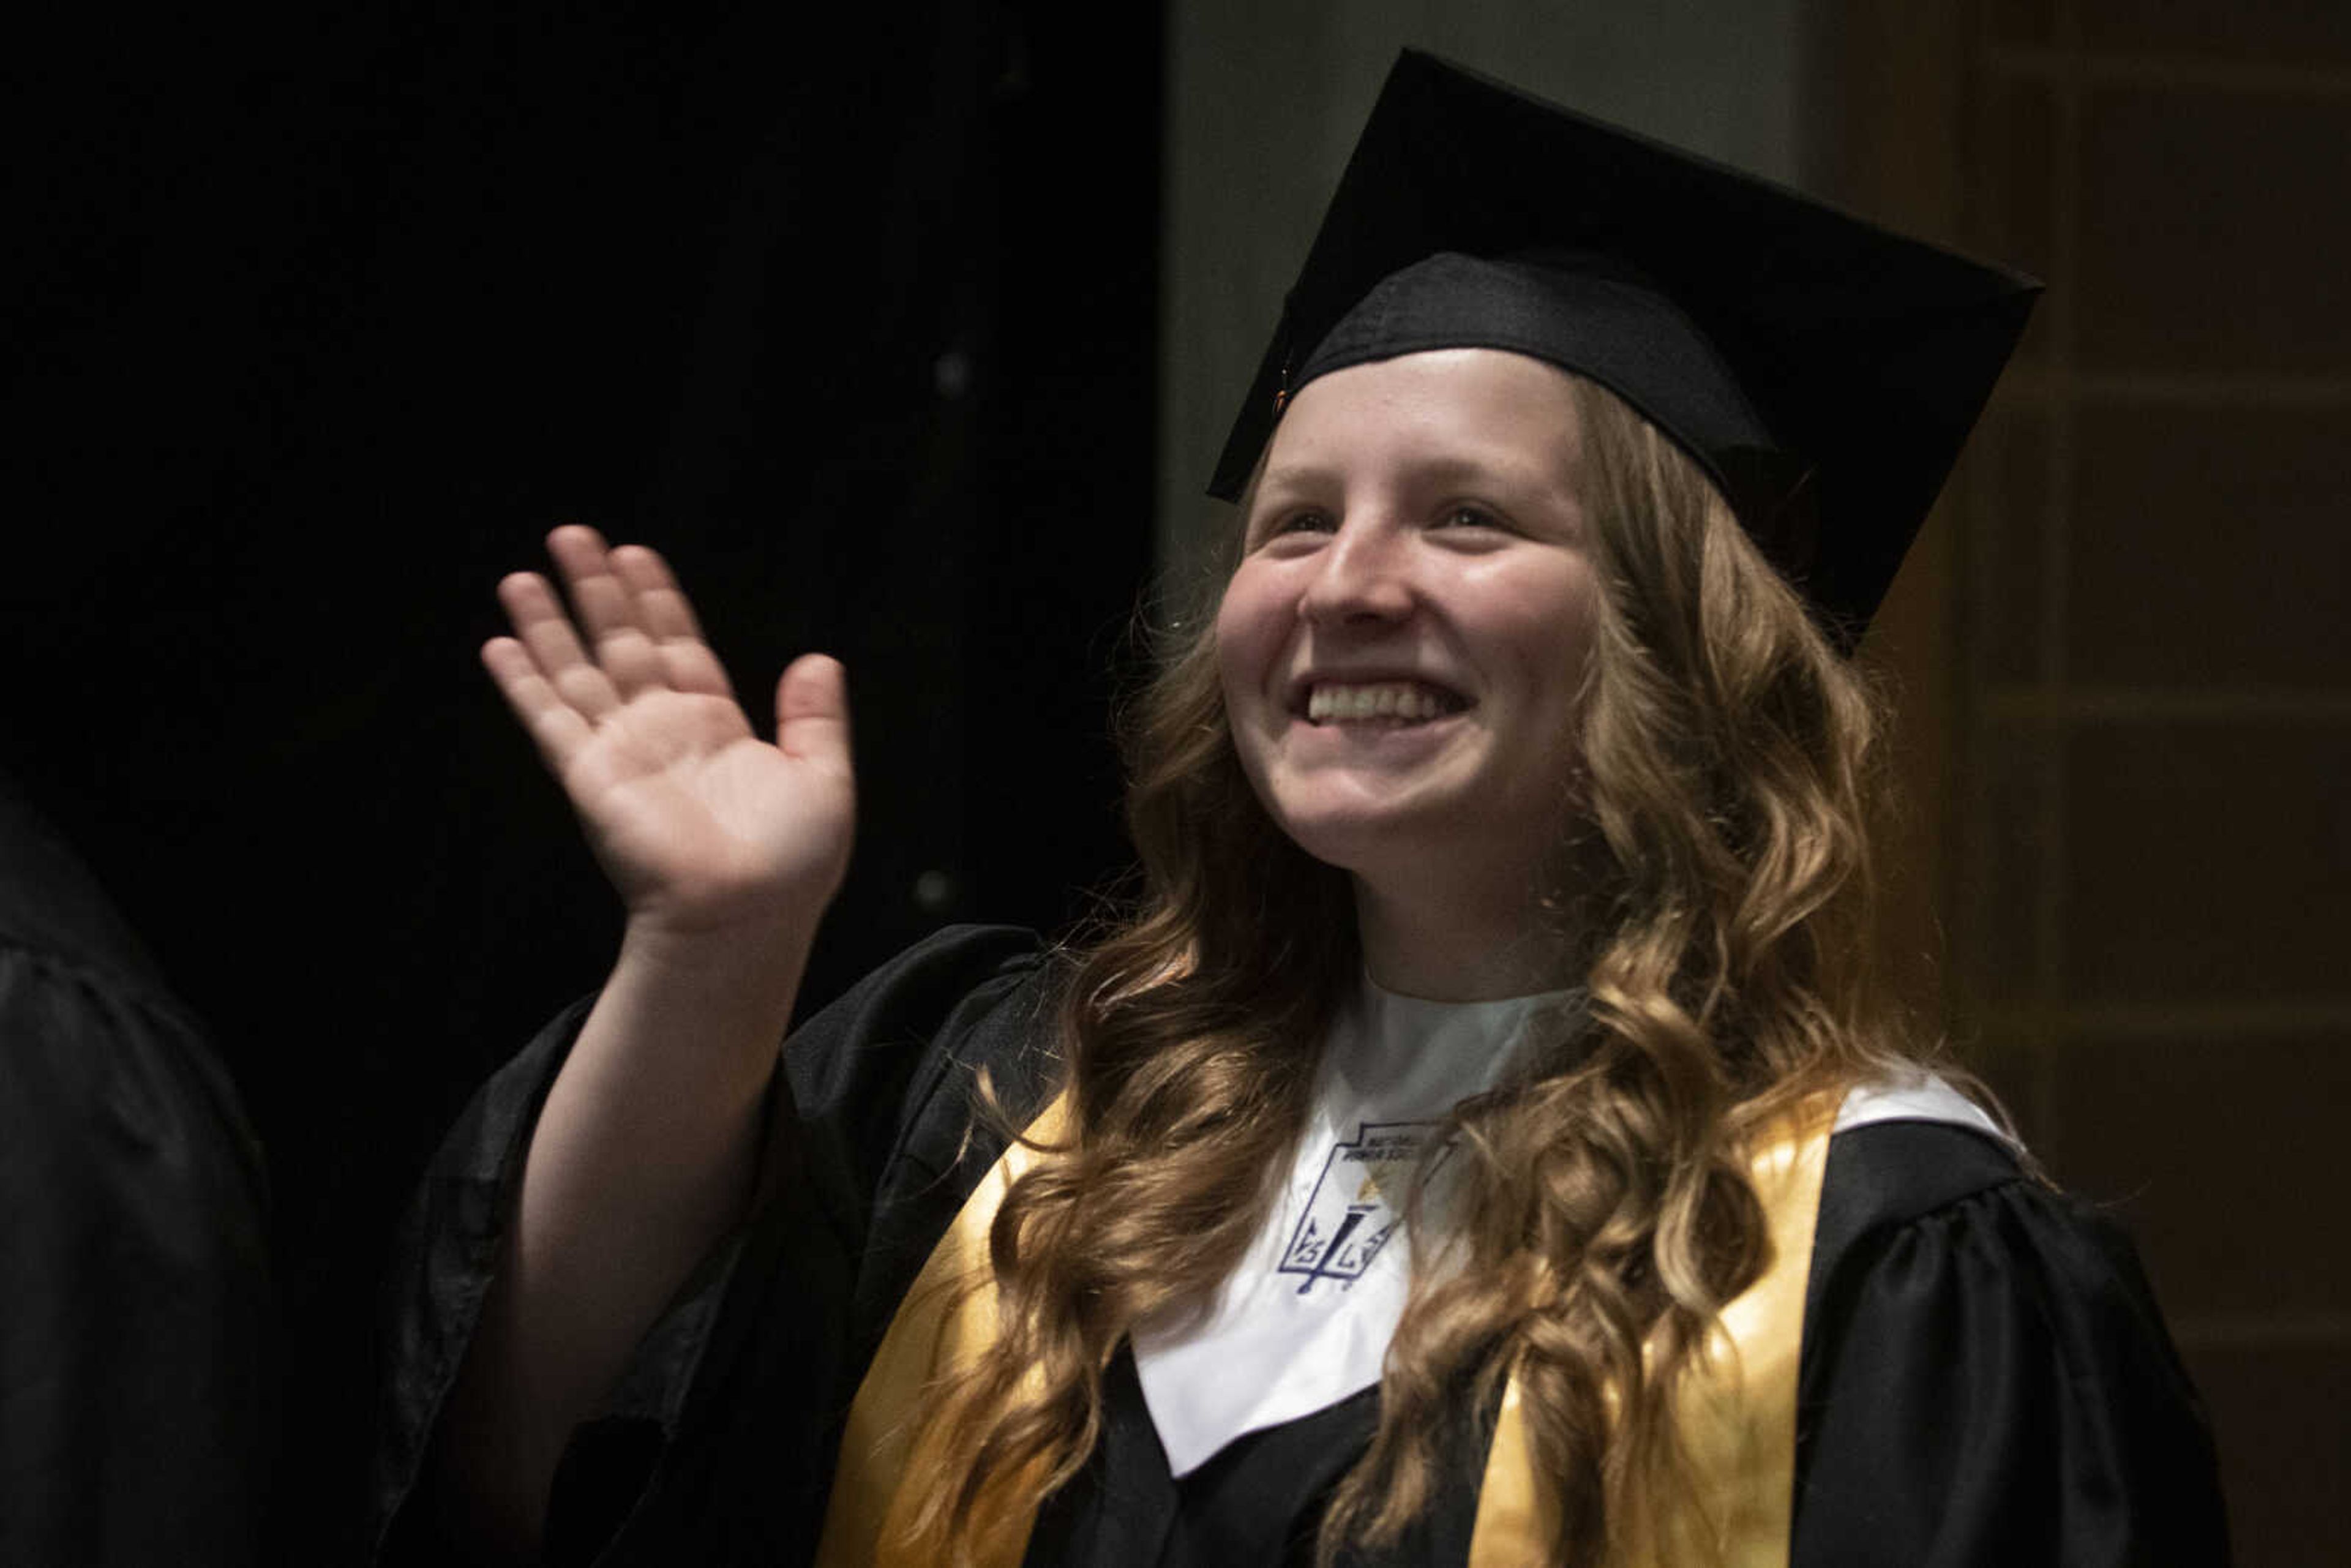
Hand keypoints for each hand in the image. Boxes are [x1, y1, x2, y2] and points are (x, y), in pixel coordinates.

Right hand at [483, 526, 853, 939]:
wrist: (747, 918)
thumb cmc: (790, 867)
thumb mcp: (823, 779)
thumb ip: (815, 718)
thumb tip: (820, 658)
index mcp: (716, 730)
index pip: (678, 646)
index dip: (657, 601)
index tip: (636, 555)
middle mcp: (662, 734)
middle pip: (621, 644)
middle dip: (597, 591)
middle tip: (572, 535)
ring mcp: (622, 753)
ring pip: (576, 672)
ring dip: (548, 624)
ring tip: (523, 575)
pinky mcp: (590, 777)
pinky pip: (550, 719)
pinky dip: (524, 681)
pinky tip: (500, 645)